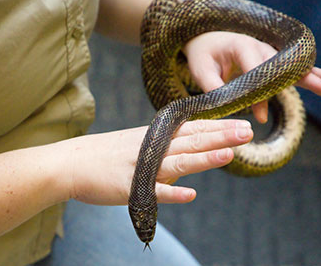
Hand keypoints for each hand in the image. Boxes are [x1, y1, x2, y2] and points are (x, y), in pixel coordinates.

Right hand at [59, 119, 252, 205]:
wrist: (73, 161)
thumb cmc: (110, 152)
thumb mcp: (142, 141)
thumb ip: (168, 145)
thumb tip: (194, 150)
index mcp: (158, 136)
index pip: (195, 129)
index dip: (219, 127)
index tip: (243, 124)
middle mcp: (154, 148)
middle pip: (193, 141)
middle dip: (221, 136)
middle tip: (247, 132)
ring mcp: (142, 167)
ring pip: (178, 162)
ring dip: (204, 158)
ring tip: (229, 154)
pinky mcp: (129, 187)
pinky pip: (153, 192)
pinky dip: (171, 193)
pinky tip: (190, 195)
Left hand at [183, 31, 320, 122]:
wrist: (207, 39)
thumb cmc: (203, 54)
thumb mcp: (201, 70)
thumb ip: (213, 88)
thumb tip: (226, 109)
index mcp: (241, 45)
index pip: (255, 72)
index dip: (259, 96)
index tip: (259, 117)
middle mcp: (260, 45)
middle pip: (284, 65)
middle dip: (303, 77)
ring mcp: (268, 51)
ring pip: (294, 65)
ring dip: (314, 74)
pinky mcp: (272, 58)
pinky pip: (293, 67)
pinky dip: (312, 72)